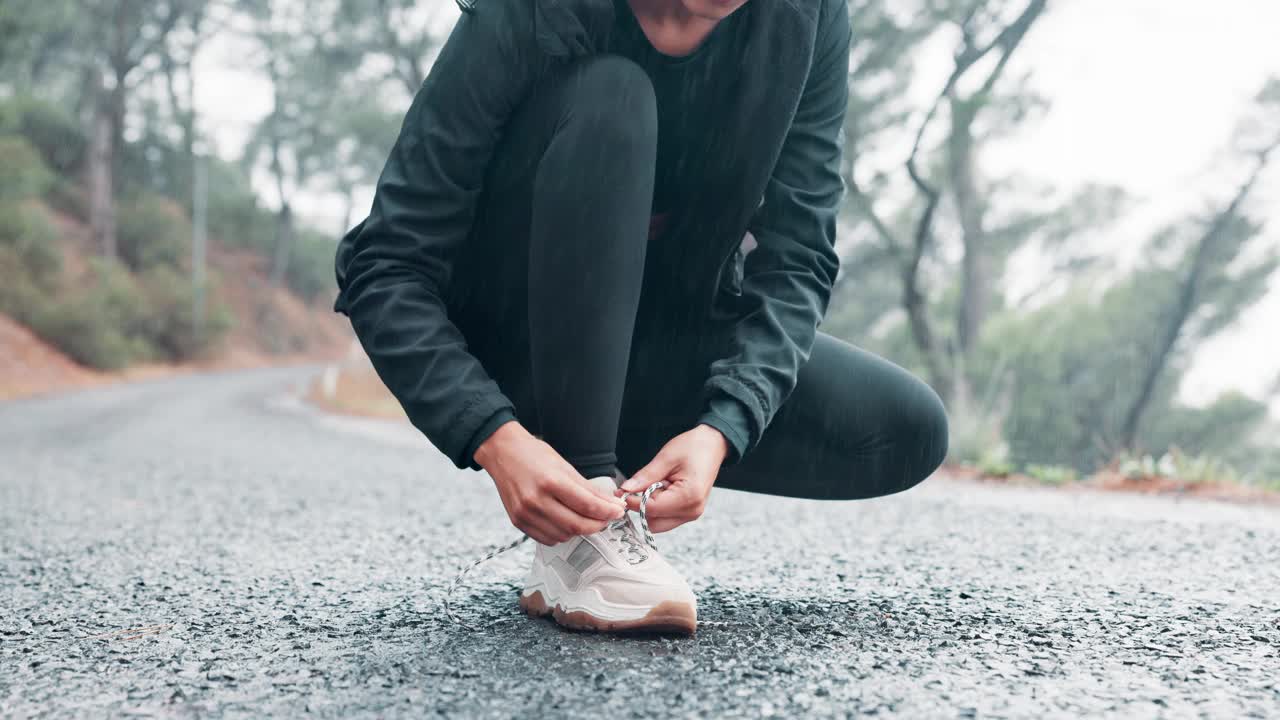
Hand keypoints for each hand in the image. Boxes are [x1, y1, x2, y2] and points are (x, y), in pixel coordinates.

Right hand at [475, 421, 625, 544]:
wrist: (502, 453)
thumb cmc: (534, 455)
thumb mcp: (564, 466)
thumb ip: (588, 489)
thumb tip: (611, 505)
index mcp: (550, 481)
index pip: (587, 505)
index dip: (608, 512)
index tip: (618, 511)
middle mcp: (535, 500)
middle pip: (576, 525)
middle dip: (598, 525)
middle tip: (607, 519)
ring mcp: (525, 514)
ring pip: (563, 535)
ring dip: (580, 530)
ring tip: (586, 518)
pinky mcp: (518, 522)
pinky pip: (548, 539)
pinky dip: (562, 534)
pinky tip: (566, 521)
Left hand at [618, 424, 727, 532]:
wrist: (713, 445)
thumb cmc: (694, 447)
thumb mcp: (666, 458)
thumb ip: (645, 477)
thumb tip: (626, 490)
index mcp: (688, 497)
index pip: (651, 509)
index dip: (633, 501)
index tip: (622, 491)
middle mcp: (692, 511)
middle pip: (653, 522)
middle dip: (642, 506)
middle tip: (641, 485)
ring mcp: (692, 514)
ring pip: (658, 523)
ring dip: (650, 507)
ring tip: (657, 485)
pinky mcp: (690, 512)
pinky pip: (666, 518)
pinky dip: (658, 507)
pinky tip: (663, 490)